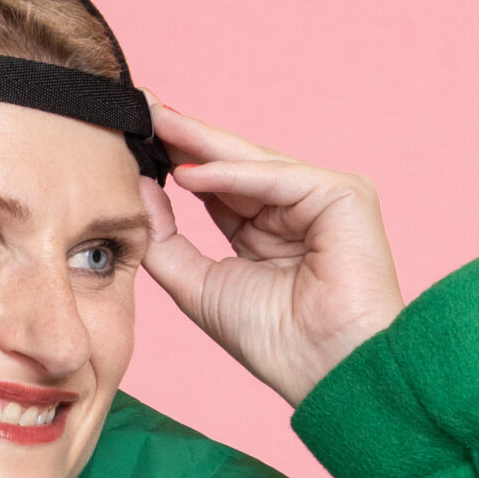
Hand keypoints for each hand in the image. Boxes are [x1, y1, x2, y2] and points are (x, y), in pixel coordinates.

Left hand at [140, 105, 403, 407]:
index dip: (175, 161)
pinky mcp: (343, 194)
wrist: (327, 371)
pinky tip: (187, 173)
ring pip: (251, 163)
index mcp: (266, 230)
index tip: (135, 137)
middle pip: (230, 166)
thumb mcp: (199, 286)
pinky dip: (231, 176)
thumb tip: (136, 190)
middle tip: (142, 106)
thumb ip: (166, 240)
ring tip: (157, 123)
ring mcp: (322, 196)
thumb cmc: (275, 341)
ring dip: (202, 144)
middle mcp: (295, 207)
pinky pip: (276, 178)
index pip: (214, 186)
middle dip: (185, 138)